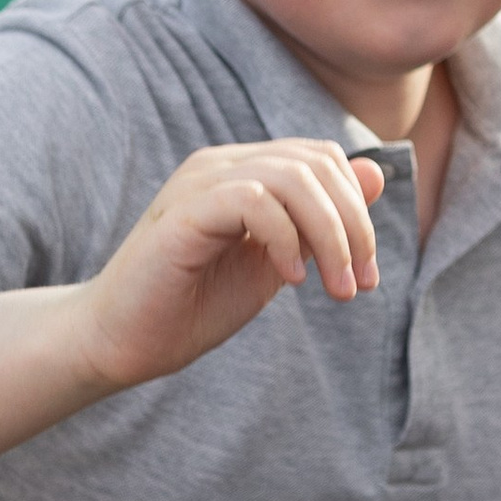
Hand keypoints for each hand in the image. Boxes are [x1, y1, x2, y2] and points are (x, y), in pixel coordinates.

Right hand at [77, 140, 384, 390]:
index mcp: (243, 172)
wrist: (122, 341)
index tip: (366, 273)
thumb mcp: (277, 263)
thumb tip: (378, 173)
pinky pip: (253, 200)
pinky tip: (289, 280)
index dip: (358, 210)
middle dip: (354, 226)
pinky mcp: (183, 212)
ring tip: (334, 288)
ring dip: (330, 237)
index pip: (321, 159)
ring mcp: (199, 183)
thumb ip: (321, 223)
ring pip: (292, 178)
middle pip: (315, 164)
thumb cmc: (192, 306)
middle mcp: (221, 165)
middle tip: (359, 284)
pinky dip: (285, 239)